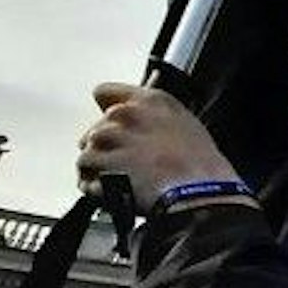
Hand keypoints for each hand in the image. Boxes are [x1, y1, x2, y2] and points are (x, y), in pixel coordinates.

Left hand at [76, 84, 237, 212]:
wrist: (200, 194)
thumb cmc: (202, 167)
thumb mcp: (188, 127)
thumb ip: (158, 119)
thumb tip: (143, 128)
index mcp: (152, 101)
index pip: (105, 92)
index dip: (107, 111)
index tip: (116, 127)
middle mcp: (128, 113)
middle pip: (96, 129)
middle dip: (107, 147)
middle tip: (126, 165)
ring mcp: (113, 137)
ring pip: (89, 151)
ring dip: (100, 168)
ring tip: (120, 182)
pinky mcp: (103, 162)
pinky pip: (85, 173)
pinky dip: (95, 186)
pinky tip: (112, 193)